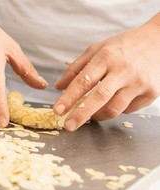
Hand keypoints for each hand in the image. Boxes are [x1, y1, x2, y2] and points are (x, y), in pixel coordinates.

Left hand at [54, 13, 159, 130]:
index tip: (57, 110)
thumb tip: (58, 87)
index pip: (83, 81)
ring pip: (114, 109)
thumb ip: (76, 68)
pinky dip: (117, 109)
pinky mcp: (151, 93)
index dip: (68, 98)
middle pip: (99, 97)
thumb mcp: (97, 49)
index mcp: (106, 57)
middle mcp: (123, 70)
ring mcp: (139, 83)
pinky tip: (115, 100)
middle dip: (81, 114)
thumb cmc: (123, 46)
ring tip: (90, 114)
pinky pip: (127, 109)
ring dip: (98, 115)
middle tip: (68, 125)